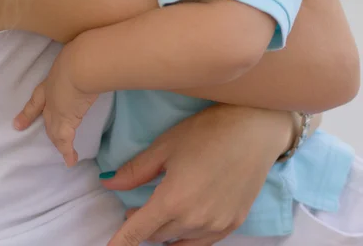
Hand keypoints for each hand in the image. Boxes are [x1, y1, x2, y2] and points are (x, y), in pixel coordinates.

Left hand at [14, 43, 97, 166]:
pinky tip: (70, 160)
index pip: (39, 97)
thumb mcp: (79, 55)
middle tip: (23, 127)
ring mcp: (57, 110)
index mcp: (52, 80)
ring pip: (54, 129)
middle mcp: (52, 96)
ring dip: (56, 140)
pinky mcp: (67, 121)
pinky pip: (65, 141)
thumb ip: (84, 58)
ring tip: (61, 151)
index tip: (18, 122)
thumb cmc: (81, 55)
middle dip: (36, 120)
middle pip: (45, 114)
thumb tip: (98, 56)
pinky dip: (67, 152)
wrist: (81, 65)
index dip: (30, 109)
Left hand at [101, 104, 294, 245]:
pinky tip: (186, 220)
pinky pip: (202, 242)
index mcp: (173, 200)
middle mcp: (194, 220)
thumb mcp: (166, 145)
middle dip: (143, 226)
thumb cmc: (208, 131)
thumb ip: (136, 170)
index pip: (138, 231)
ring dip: (165, 231)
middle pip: (157, 236)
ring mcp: (216, 225)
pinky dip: (187, 236)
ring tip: (162, 210)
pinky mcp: (233, 223)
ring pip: (179, 241)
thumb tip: (110, 184)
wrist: (254, 130)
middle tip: (137, 208)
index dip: (121, 241)